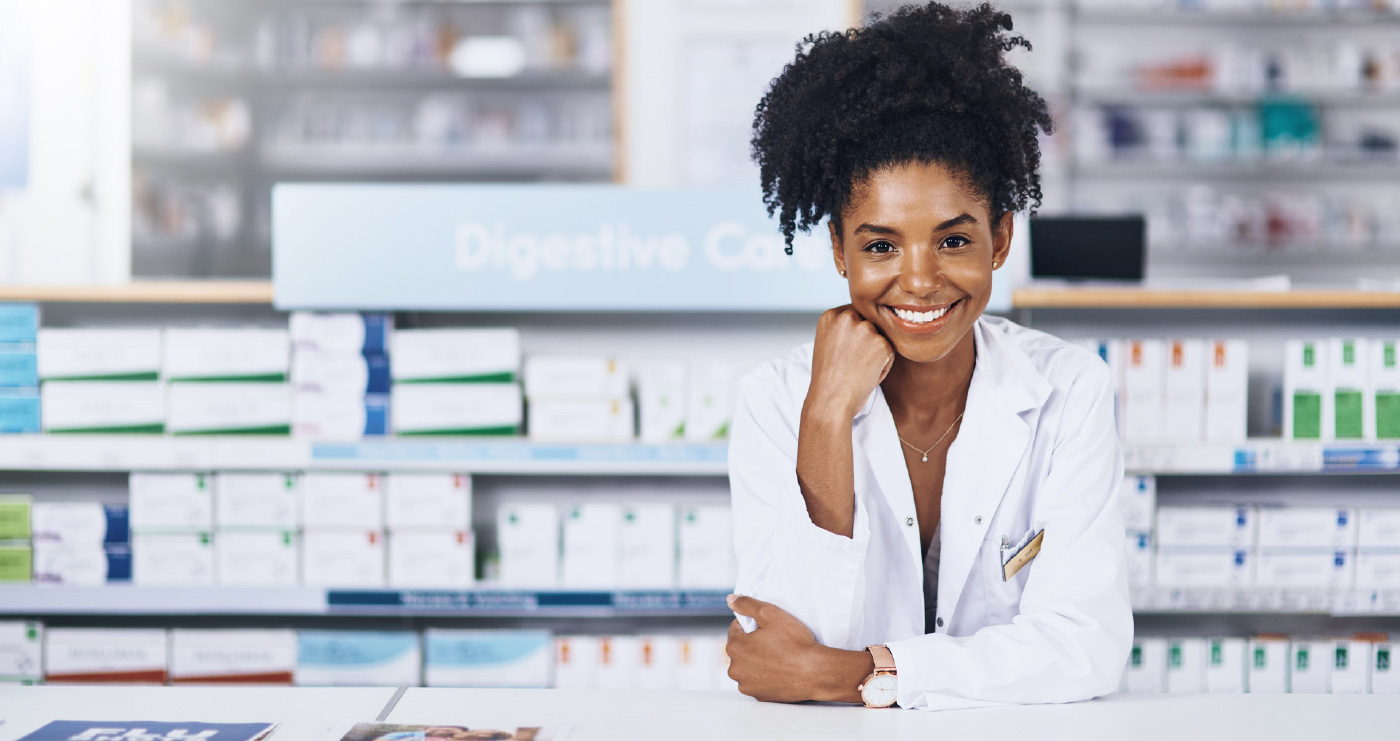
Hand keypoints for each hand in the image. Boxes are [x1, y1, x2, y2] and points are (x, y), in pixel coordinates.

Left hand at [725, 594, 827, 702]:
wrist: (815, 672)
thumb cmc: (794, 643)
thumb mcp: (770, 613)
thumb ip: (747, 604)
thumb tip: (730, 600)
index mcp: (735, 647)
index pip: (735, 630)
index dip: (751, 625)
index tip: (767, 628)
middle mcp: (735, 669)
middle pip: (741, 650)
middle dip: (753, 644)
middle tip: (774, 641)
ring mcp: (747, 685)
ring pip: (748, 667)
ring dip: (757, 661)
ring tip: (778, 656)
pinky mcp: (759, 697)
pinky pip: (758, 682)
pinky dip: (765, 676)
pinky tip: (780, 670)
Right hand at [807, 305, 893, 420]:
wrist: (830, 402)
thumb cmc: (828, 379)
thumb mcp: (827, 344)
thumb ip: (842, 329)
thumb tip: (864, 323)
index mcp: (831, 315)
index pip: (855, 316)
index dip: (854, 337)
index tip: (845, 353)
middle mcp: (847, 317)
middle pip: (869, 324)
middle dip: (866, 343)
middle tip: (851, 364)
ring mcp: (865, 328)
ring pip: (881, 338)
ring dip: (875, 354)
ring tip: (857, 370)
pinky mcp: (881, 343)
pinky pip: (890, 353)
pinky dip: (883, 367)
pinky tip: (866, 376)